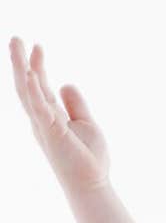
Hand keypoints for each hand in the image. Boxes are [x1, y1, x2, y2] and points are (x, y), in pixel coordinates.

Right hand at [10, 37, 110, 193]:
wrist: (92, 184)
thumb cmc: (89, 158)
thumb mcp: (85, 122)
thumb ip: (75, 104)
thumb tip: (66, 83)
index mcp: (50, 117)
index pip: (39, 86)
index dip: (37, 65)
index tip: (38, 45)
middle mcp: (42, 119)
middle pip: (27, 85)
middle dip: (20, 61)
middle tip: (15, 38)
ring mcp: (44, 125)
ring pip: (28, 92)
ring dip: (21, 68)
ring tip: (17, 45)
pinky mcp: (52, 132)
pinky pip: (40, 108)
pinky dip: (34, 90)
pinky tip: (31, 72)